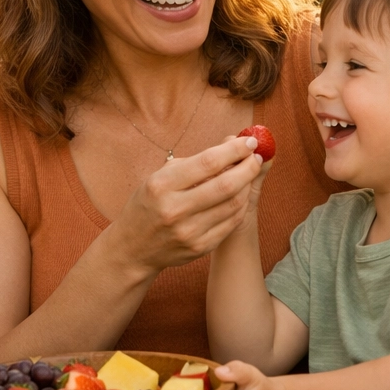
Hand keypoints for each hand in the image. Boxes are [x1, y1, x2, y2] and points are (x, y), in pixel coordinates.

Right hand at [111, 136, 263, 273]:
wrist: (133, 248)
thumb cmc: (148, 205)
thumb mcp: (158, 178)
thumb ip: (193, 163)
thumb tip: (231, 143)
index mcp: (161, 185)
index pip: (207, 162)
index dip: (234, 150)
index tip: (249, 140)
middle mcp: (174, 209)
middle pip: (226, 184)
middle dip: (248, 167)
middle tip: (256, 156)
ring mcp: (188, 231)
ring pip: (233, 204)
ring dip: (247, 185)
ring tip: (249, 173)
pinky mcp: (200, 247)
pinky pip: (231, 223)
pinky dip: (241, 205)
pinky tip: (241, 194)